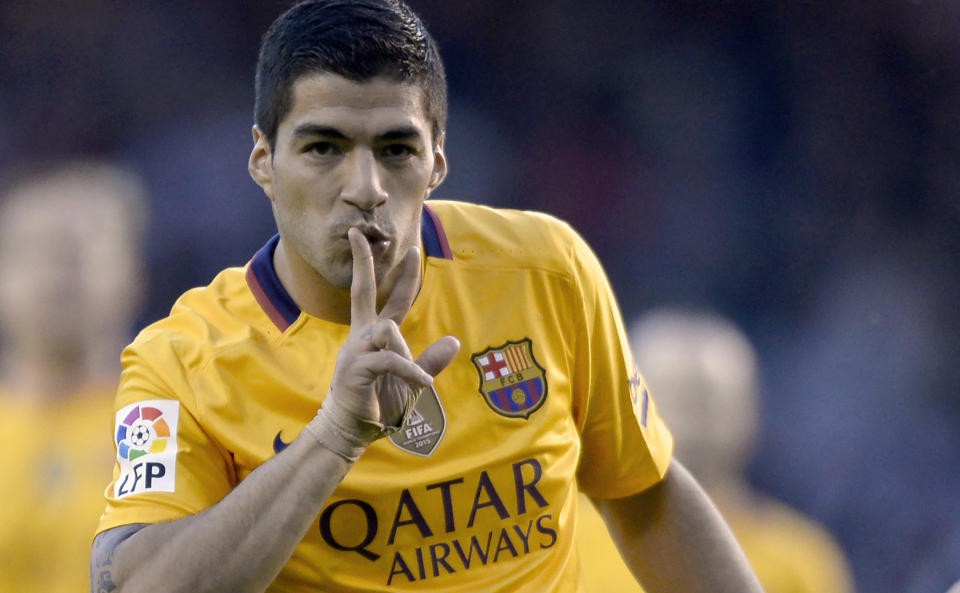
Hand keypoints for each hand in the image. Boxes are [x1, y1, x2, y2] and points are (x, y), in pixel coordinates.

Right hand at [305, 227, 459, 460]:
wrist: (351, 432)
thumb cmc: (378, 406)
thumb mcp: (412, 382)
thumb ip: (430, 361)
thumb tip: (454, 341)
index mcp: (374, 337)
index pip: (388, 297)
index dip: (402, 275)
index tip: (412, 249)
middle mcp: (362, 337)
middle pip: (364, 290)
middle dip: (363, 261)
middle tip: (359, 232)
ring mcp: (356, 351)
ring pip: (389, 329)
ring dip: (407, 353)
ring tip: (415, 378)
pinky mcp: (356, 368)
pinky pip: (391, 360)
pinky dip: (411, 371)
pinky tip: (424, 383)